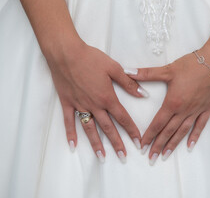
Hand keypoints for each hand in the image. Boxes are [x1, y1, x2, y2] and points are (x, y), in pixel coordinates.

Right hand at [46, 38, 146, 162]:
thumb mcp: (114, 68)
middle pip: (108, 128)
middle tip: (123, 157)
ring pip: (90, 129)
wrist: (66, 53)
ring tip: (102, 157)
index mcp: (107, 97)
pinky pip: (69, 121)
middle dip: (117, 143)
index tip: (138, 142)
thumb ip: (129, 83)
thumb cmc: (91, 58)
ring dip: (96, 144)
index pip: (123, 118)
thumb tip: (143, 94)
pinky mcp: (67, 103)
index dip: (131, 130)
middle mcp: (94, 105)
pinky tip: (73, 145)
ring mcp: (80, 105)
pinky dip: (70, 134)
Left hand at [128, 47, 209, 164]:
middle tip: (151, 159)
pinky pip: (199, 126)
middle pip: (169, 131)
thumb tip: (127, 72)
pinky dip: (194, 136)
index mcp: (172, 102)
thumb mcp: (168, 70)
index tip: (142, 146)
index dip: (149, 135)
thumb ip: (146, 73)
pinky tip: (189, 146)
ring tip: (165, 156)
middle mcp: (184, 110)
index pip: (158, 123)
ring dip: (173, 145)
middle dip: (158, 145)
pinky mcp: (206, 109)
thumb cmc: (192, 65)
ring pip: (182, 132)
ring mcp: (196, 111)